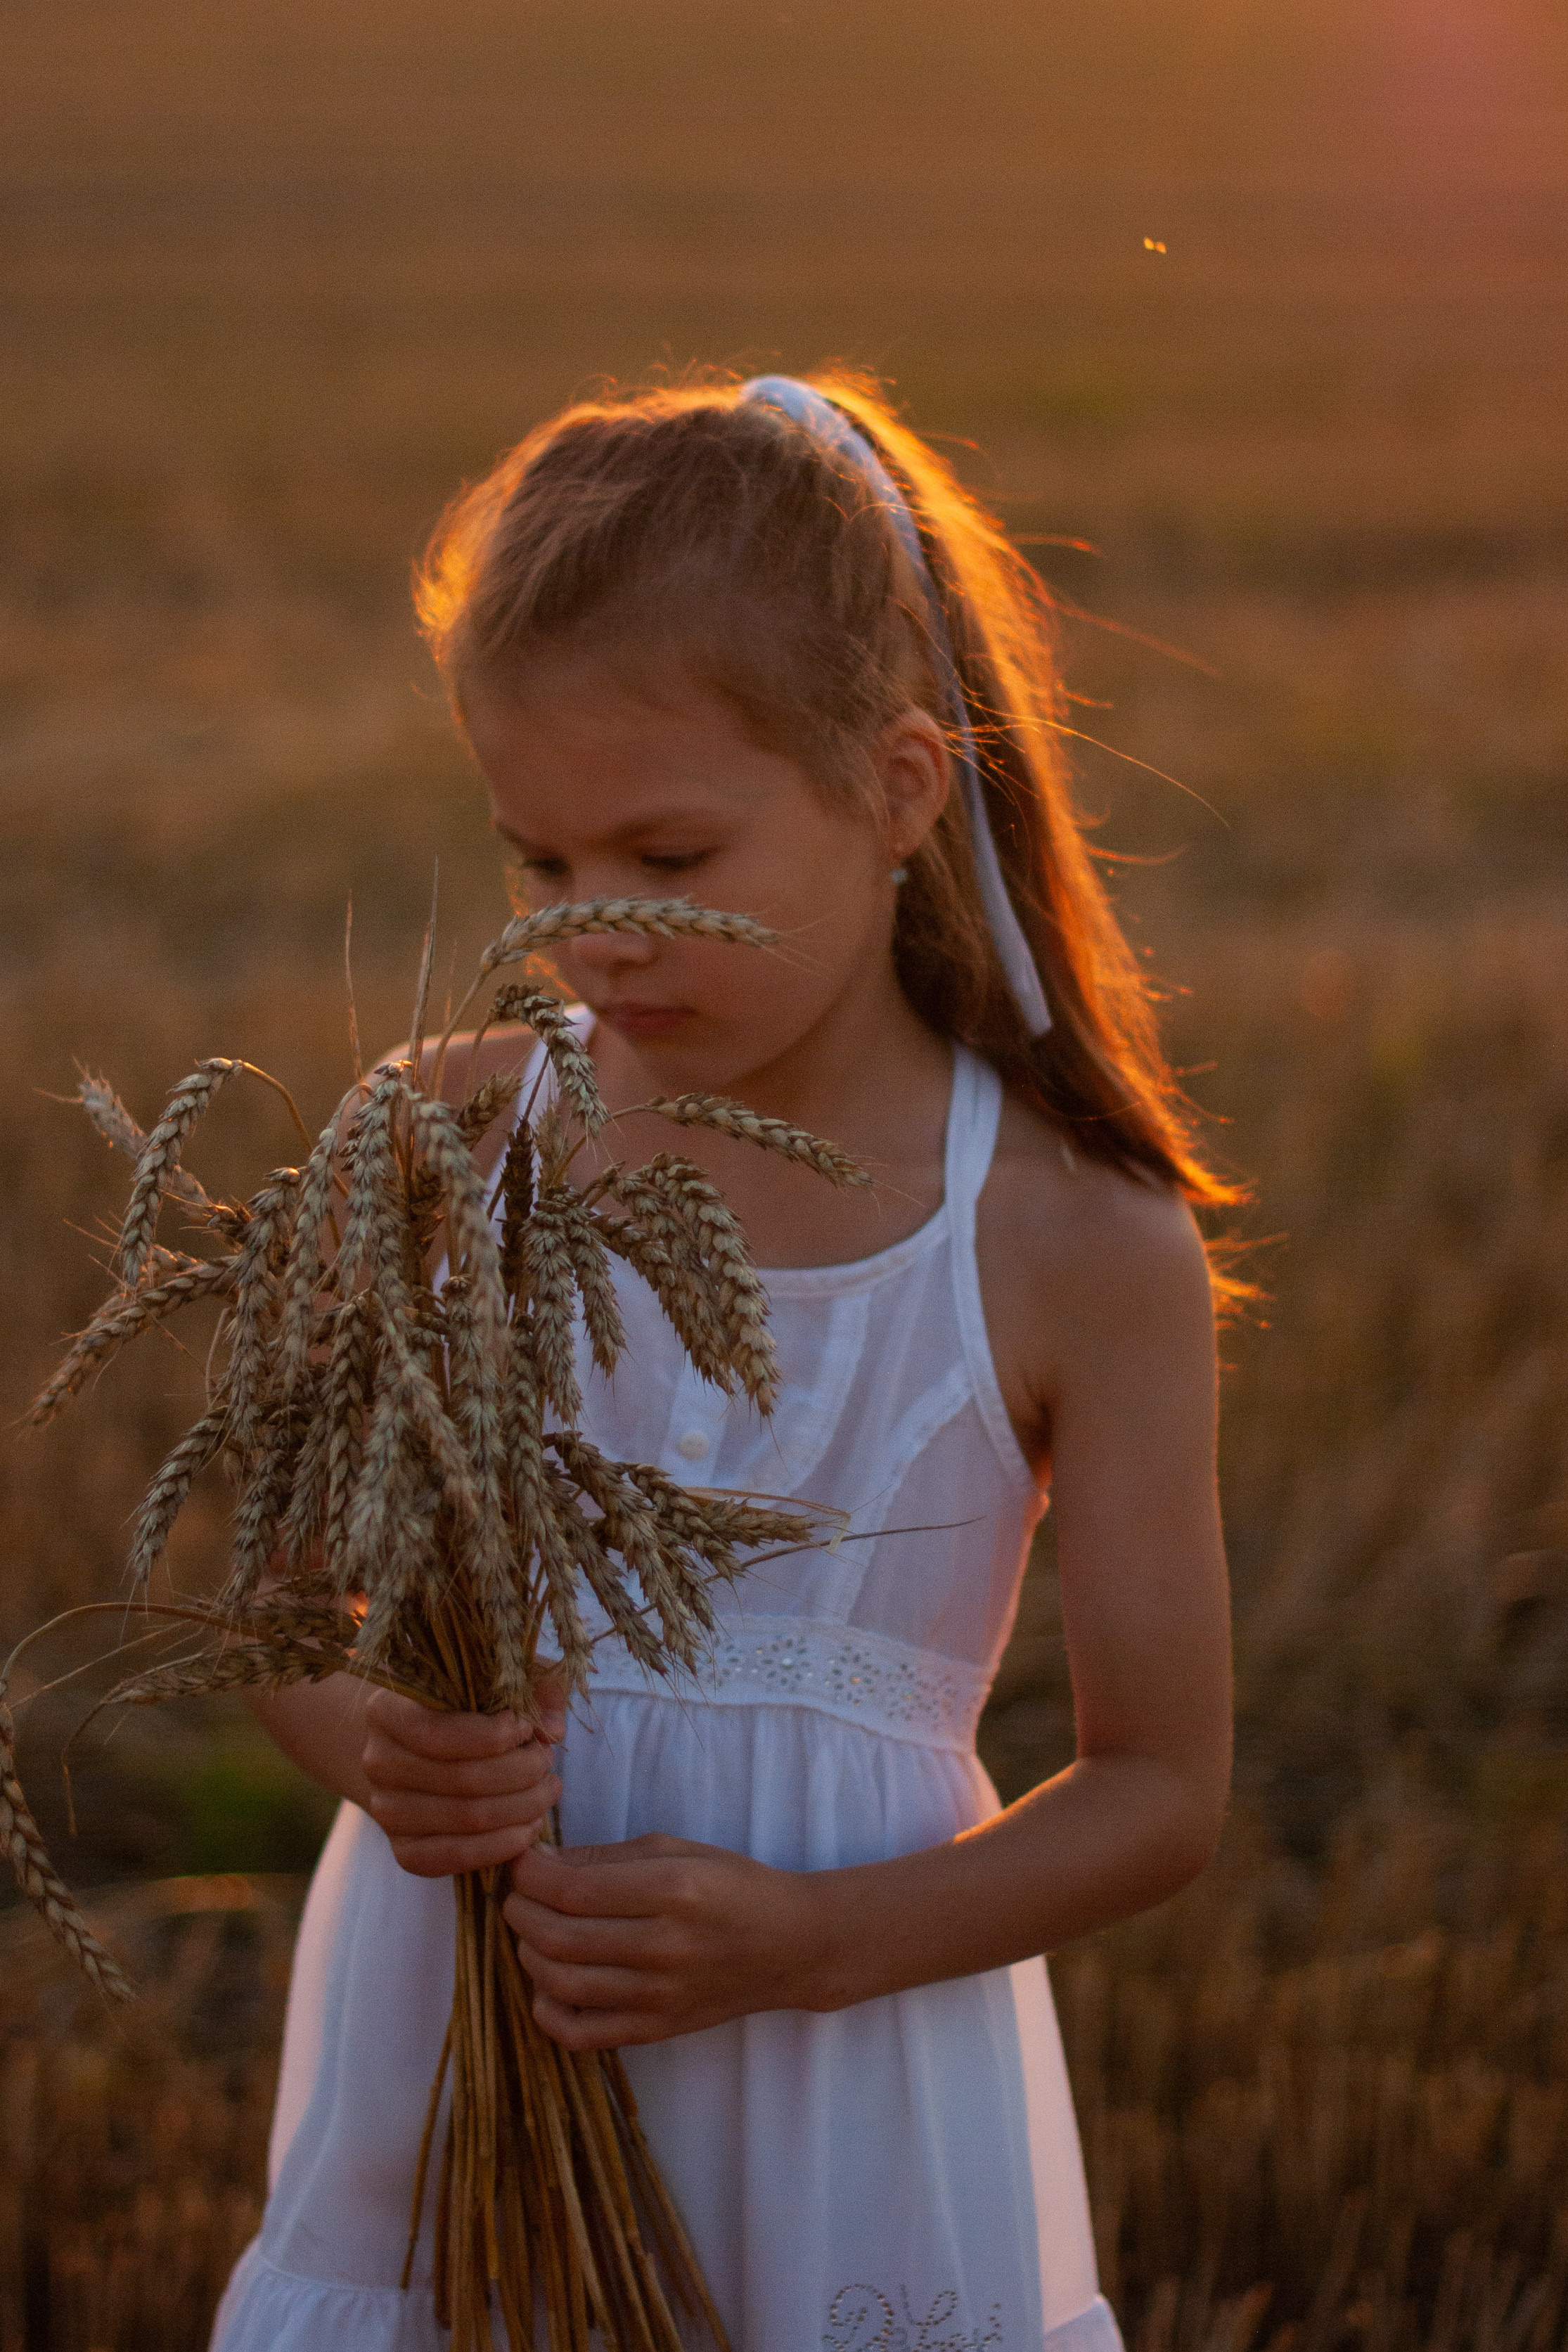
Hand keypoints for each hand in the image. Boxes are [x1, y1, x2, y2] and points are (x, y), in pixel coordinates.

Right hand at [361, 1678, 567, 1878]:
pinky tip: (529, 1828)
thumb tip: (551, 1728)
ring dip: (523, 1807)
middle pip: (464, 1779)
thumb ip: (528, 1685)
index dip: (495, 1735)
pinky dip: (503, 1846)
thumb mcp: (490, 1677)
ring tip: (548, 1791)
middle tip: (547, 1762)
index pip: (439, 1734)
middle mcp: (377, 1762)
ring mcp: (386, 1811)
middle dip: (522, 1771)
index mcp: (386, 1711)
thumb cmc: (459, 1706)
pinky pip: (458, 1858)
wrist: (410, 1751)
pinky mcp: (404, 1851)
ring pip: (469, 1819)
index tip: (527, 1726)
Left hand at [502, 1832, 827, 2048]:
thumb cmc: (732, 1885)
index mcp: (672, 1890)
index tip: (522, 1861)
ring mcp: (659, 1996)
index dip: (529, 1875)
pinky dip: (547, 2011)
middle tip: (520, 1893)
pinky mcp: (656, 2030)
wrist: (790, 1945)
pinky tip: (547, 1984)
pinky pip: (580, 2034)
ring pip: (561, 1984)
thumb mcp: (676, 1850)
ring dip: (528, 1953)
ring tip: (532, 1931)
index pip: (572, 1889)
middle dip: (521, 1910)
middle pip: (558, 1937)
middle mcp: (664, 1947)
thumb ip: (604, 1856)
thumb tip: (538, 1863)